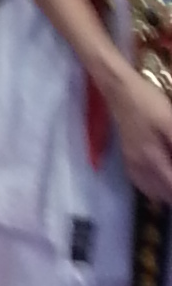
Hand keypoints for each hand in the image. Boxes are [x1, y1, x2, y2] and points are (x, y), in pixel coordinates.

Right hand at [108, 63, 171, 203]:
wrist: (119, 90)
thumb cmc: (148, 103)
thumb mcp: (170, 122)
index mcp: (152, 160)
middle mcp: (140, 167)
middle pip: (164, 195)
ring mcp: (132, 164)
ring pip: (153, 192)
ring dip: (166, 192)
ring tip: (171, 184)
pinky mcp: (128, 158)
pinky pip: (143, 184)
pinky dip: (155, 188)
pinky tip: (161, 179)